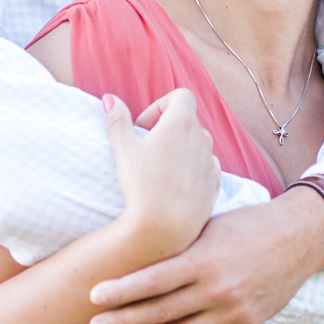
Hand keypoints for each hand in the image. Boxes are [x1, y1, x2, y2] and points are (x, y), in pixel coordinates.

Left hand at [87, 186, 323, 323]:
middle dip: (122, 320)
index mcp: (205, 260)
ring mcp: (233, 312)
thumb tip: (136, 252)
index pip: (152, 281)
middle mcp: (218, 290)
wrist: (299, 238)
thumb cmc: (248, 224)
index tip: (93, 296)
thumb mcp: (209, 226)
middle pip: (160, 312)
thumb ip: (178, 246)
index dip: (120, 292)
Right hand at [108, 89, 218, 258]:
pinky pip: (205, 168)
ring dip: (180, 150)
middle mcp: (202, 139)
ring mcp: (211, 162)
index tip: (144, 127)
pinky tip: (172, 187)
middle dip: (167, 129)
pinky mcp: (214, 184)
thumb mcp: (123, 149)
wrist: (165, 228)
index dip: (160, 105)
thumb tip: (109, 98)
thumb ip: (117, 119)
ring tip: (158, 171)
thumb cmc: (142, 185)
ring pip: (197, 145)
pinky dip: (191, 170)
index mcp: (182, 124)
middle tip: (146, 149)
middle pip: (187, 121)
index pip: (181, 95)